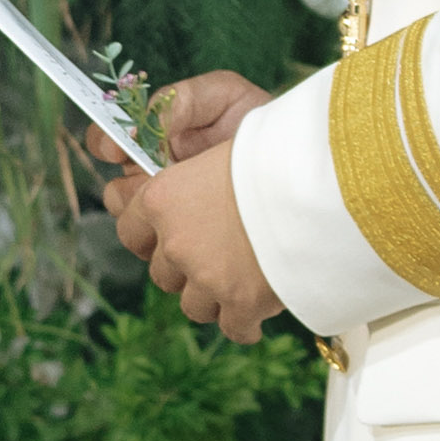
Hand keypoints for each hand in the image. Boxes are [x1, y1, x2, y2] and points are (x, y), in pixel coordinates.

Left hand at [88, 71, 285, 340]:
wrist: (323, 181)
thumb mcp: (217, 111)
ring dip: (210, 293)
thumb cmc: (275, 140)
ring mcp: (207, 279)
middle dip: (181, 263)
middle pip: (160, 271)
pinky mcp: (242, 304)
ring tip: (236, 276)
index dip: (146, 228)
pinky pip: (231, 329)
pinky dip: (243, 324)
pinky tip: (255, 310)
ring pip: (191, 304)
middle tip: (211, 249)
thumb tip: (116, 142)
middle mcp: (175, 243)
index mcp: (160, 199)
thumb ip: (174, 125)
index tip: (166, 228)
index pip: (128, 226)